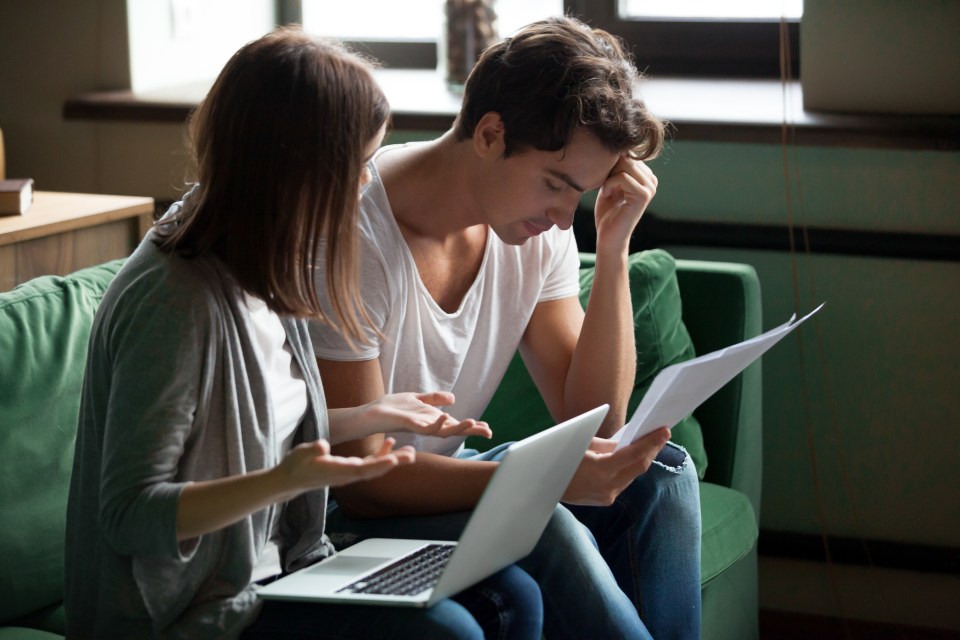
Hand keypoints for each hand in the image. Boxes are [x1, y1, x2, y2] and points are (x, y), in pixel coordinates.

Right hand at [278, 437, 415, 492]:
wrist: (292, 479)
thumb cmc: (296, 466)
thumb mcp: (300, 455)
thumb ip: (312, 450)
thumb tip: (322, 445)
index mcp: (337, 471)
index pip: (361, 470)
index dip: (378, 465)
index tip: (394, 461)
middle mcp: (347, 475)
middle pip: (374, 470)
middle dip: (393, 463)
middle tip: (411, 456)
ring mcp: (350, 473)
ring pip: (375, 467)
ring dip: (393, 459)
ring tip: (411, 451)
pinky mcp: (350, 468)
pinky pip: (370, 463)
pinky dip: (381, 454)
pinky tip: (390, 442)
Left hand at [364, 391, 492, 439]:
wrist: (369, 414)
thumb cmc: (390, 408)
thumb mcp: (416, 399)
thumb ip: (434, 399)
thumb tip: (453, 399)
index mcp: (431, 420)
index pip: (455, 425)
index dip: (471, 427)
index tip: (488, 428)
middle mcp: (427, 426)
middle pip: (454, 430)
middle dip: (471, 430)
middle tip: (489, 432)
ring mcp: (418, 426)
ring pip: (442, 430)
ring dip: (458, 428)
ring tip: (474, 423)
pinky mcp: (408, 425)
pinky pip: (424, 427)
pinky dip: (436, 423)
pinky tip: (446, 417)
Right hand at [561, 427, 669, 505]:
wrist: (540, 487)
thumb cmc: (559, 458)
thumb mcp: (582, 445)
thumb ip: (608, 445)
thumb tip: (626, 443)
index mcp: (600, 470)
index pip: (634, 455)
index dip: (652, 443)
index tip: (665, 431)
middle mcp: (607, 486)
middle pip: (640, 467)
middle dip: (652, 450)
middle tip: (662, 436)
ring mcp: (606, 496)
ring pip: (632, 476)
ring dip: (640, 460)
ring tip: (649, 445)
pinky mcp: (604, 501)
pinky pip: (622, 483)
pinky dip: (627, 470)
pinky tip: (630, 460)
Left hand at [594, 156, 657, 253]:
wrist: (608, 237)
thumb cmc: (607, 213)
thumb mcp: (610, 183)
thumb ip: (615, 167)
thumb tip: (616, 146)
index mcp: (646, 176)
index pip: (628, 154)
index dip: (611, 164)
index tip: (605, 180)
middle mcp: (652, 180)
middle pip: (627, 157)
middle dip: (610, 169)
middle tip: (604, 186)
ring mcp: (650, 188)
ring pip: (625, 165)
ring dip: (609, 177)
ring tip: (606, 190)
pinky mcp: (644, 195)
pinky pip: (622, 177)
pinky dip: (609, 184)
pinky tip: (606, 194)